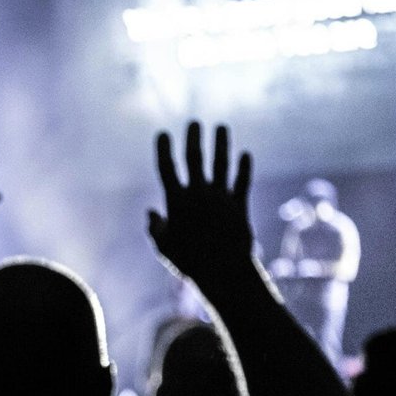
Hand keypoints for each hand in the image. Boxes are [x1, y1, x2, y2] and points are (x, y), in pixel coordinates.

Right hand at [148, 122, 254, 286]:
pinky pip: (241, 181)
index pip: (167, 167)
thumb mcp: (163, 248)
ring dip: (221, 143)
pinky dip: (243, 167)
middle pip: (195, 157)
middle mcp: (199, 193)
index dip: (163, 148)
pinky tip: (245, 155)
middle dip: (193, 137)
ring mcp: (221, 197)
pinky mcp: (239, 205)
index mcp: (176, 201)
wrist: (224, 272)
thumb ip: (155, 228)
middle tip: (194, 123)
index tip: (163, 133)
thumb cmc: (189, 262)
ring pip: (221, 163)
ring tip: (221, 127)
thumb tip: (151, 213)